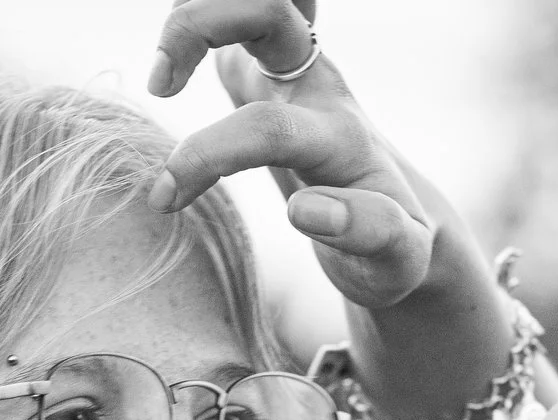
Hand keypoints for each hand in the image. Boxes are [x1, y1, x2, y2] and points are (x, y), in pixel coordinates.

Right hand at [146, 0, 442, 311]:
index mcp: (340, 138)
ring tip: (162, 77)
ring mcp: (292, 72)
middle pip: (268, 13)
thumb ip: (368, 231)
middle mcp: (317, 89)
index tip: (167, 198)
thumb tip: (303, 208)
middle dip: (202, 24)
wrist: (393, 220)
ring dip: (196, 15)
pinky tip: (173, 63)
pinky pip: (236, 16)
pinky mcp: (267, 69)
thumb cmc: (389, 247)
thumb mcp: (397, 257)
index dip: (211, 155)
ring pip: (252, 4)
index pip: (270, 127)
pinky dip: (198, 20)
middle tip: (160, 85)